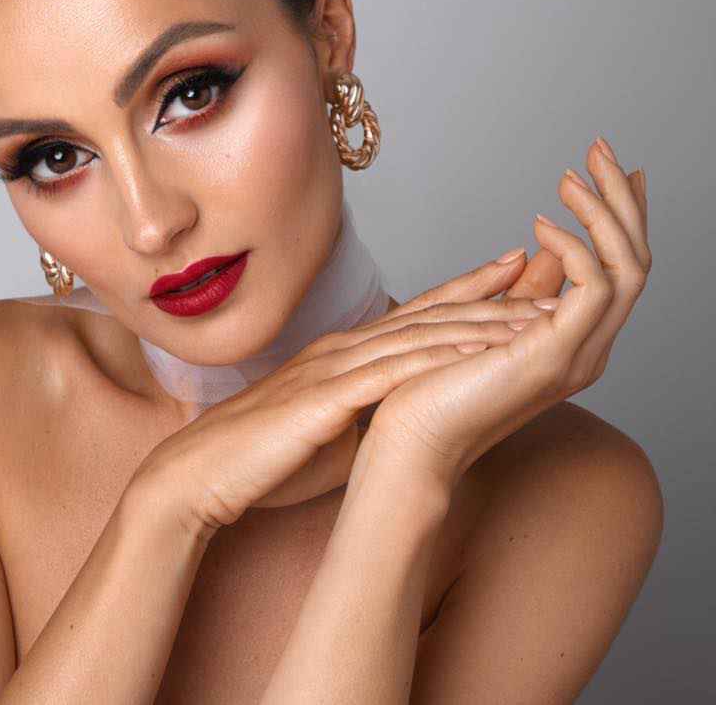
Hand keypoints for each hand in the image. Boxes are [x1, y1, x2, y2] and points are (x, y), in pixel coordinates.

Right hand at [130, 304, 538, 537]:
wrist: (202, 471)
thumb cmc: (263, 456)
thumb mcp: (329, 429)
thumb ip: (366, 413)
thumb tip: (403, 419)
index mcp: (344, 355)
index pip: (414, 314)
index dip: (463, 291)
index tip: (508, 274)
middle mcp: (343, 349)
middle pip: (427, 313)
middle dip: (486, 293)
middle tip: (539, 271)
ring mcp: (334, 368)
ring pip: (418, 335)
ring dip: (478, 323)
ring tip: (531, 313)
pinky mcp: (326, 397)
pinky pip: (392, 373)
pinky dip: (438, 359)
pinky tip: (477, 353)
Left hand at [364, 136, 650, 489]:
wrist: (410, 443)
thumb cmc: (434, 387)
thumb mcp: (484, 324)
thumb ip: (518, 291)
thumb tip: (536, 250)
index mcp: (571, 340)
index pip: (617, 267)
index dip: (621, 216)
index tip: (611, 169)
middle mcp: (586, 347)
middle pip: (635, 260)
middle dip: (621, 199)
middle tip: (599, 149)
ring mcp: (577, 354)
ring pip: (628, 267)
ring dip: (604, 211)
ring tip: (569, 175)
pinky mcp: (553, 356)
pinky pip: (593, 287)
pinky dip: (574, 246)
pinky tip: (542, 224)